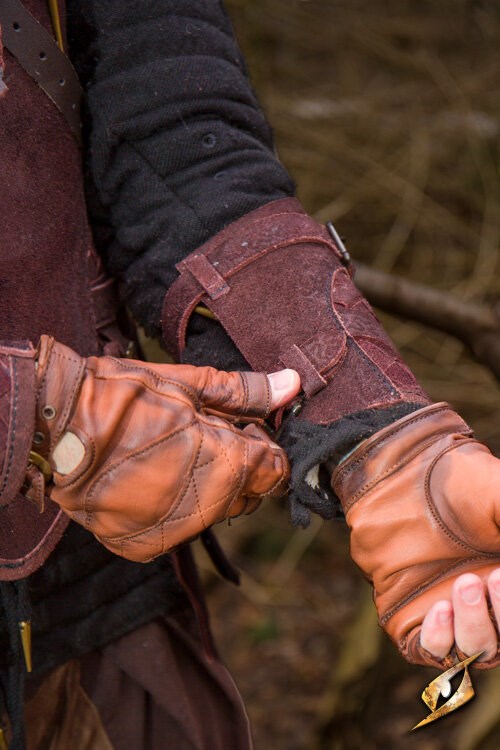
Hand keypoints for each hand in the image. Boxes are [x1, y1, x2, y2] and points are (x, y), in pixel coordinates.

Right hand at [29, 336, 299, 561]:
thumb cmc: (123, 398)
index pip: (276, 470)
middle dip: (238, 467)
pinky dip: (172, 507)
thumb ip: (244, 392)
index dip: (262, 445)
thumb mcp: (187, 384)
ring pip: (214, 512)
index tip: (239, 428)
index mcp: (227, 464)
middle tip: (203, 437)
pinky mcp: (145, 545)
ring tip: (170, 453)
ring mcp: (174, 531)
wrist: (55, 428)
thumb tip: (292, 384)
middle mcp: (207, 507)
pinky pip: (177, 528)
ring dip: (206, 487)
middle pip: (248, 494)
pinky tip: (148, 478)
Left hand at [332, 403, 499, 668]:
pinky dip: (440, 638)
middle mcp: (488, 605)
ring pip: (477, 649)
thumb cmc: (461, 484)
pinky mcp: (414, 620)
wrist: (403, 478)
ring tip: (464, 583)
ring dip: (476, 625)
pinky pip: (431, 649)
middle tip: (492, 577)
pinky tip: (439, 608)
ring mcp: (453, 616)